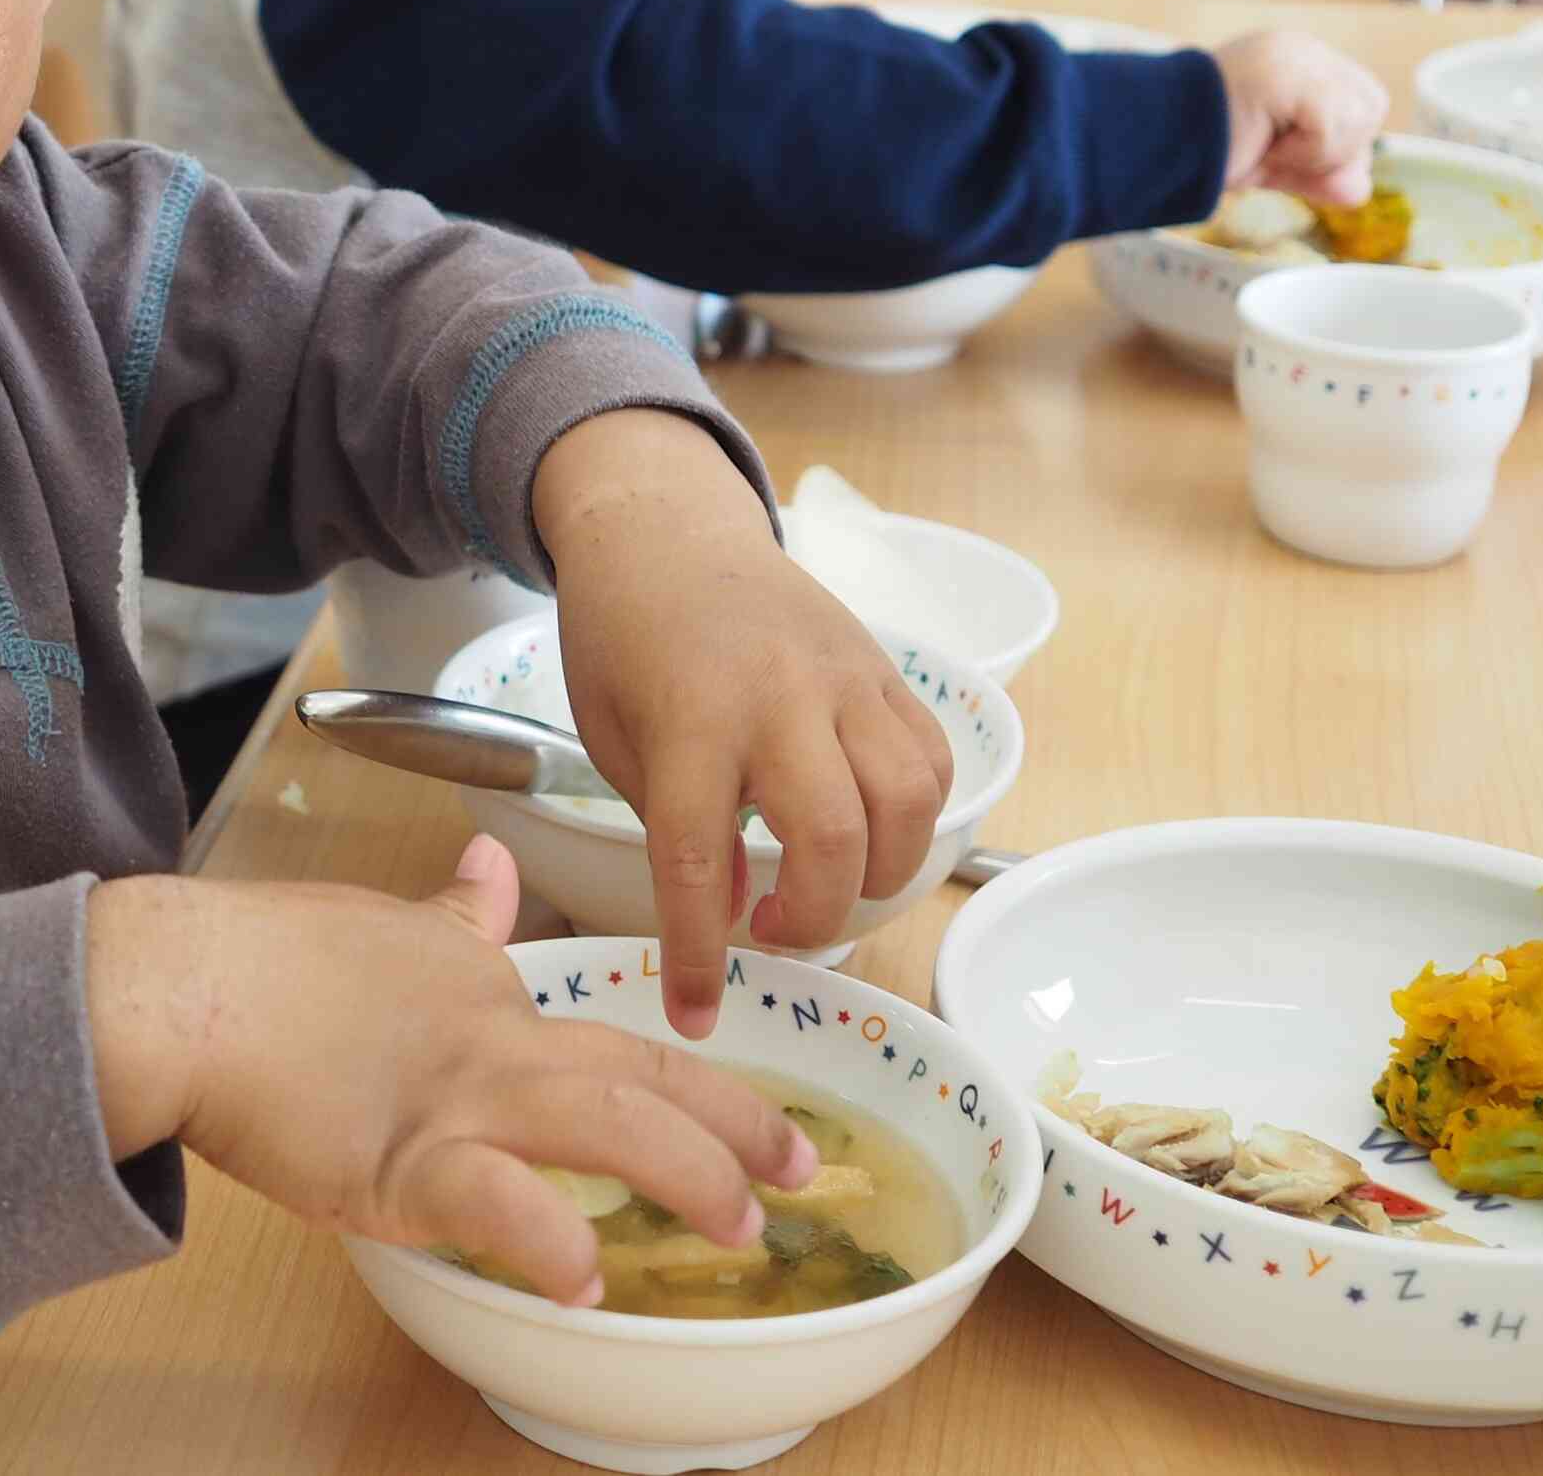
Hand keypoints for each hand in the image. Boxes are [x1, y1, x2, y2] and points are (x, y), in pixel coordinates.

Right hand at [86, 839, 819, 1303]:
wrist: (191, 987)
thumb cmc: (272, 965)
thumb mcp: (387, 924)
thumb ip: (456, 914)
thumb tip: (492, 865)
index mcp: (494, 1004)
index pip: (625, 1040)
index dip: (710, 1083)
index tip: (769, 1123)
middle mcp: (495, 1048)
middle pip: (643, 1079)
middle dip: (736, 1128)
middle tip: (798, 1175)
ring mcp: (455, 1104)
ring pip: (604, 1125)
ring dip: (685, 1174)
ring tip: (738, 1225)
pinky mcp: (399, 1162)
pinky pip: (496, 1204)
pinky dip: (550, 1240)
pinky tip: (587, 1280)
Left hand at [533, 410, 950, 1035]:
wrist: (664, 529)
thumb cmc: (620, 637)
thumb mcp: (611, 737)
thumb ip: (672, 824)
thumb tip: (737, 913)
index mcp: (689, 720)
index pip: (699, 863)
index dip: (699, 956)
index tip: (696, 1014)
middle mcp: (778, 698)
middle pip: (832, 840)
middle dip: (812, 918)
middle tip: (771, 929)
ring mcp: (843, 680)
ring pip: (907, 805)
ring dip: (876, 875)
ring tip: (824, 885)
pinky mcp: (884, 670)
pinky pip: (931, 761)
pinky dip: (914, 817)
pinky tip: (866, 830)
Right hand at [1214, 29, 1387, 208]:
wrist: (1151, 145)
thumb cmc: (1201, 151)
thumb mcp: (1277, 165)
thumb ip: (1320, 172)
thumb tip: (1359, 190)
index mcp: (1296, 62)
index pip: (1360, 105)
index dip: (1336, 147)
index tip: (1280, 157)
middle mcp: (1301, 50)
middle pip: (1372, 108)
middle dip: (1334, 149)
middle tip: (1275, 153)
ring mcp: (1296, 55)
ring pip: (1362, 116)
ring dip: (1317, 152)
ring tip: (1266, 145)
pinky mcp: (1290, 74)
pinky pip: (1334, 128)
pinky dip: (1305, 152)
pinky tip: (1264, 145)